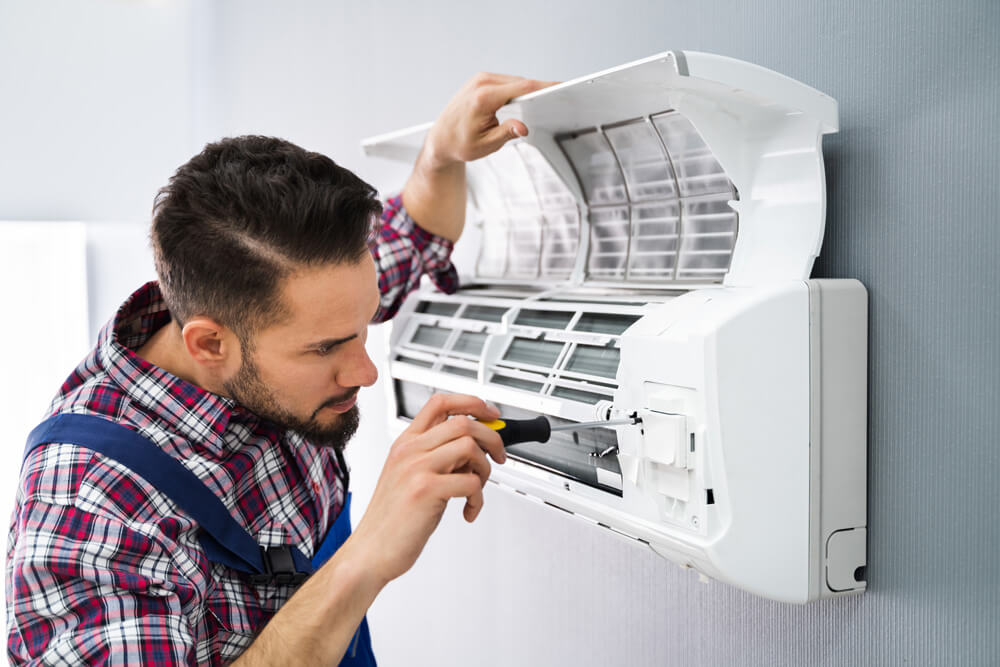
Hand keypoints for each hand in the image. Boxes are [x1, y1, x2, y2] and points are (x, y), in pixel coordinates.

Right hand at [348, 394, 504, 585]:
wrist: (370, 551)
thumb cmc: (392, 519)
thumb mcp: (408, 476)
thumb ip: (436, 457)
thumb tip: (474, 447)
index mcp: (405, 443)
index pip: (441, 402)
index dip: (472, 403)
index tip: (491, 415)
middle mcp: (410, 450)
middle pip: (463, 422)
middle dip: (492, 438)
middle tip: (498, 457)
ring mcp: (416, 468)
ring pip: (470, 447)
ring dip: (485, 469)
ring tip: (476, 489)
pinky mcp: (425, 490)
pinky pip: (470, 482)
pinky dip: (478, 499)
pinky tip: (467, 510)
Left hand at [422, 72, 556, 168]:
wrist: (440, 139)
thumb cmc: (459, 144)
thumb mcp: (486, 145)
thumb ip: (506, 133)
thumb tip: (523, 127)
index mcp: (483, 98)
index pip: (522, 88)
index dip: (544, 87)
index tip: (559, 86)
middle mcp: (481, 84)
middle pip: (521, 83)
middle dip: (538, 91)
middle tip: (555, 100)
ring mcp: (480, 79)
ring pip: (514, 81)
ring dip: (527, 91)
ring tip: (541, 102)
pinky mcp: (481, 80)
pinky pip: (506, 81)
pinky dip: (516, 89)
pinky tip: (524, 98)